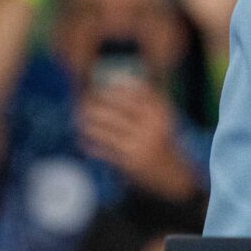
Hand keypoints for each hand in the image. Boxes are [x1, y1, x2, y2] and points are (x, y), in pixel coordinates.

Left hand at [77, 82, 197, 199]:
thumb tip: (116, 79)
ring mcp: (139, 145)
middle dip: (94, 104)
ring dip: (88, 124)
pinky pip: (103, 151)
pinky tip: (83, 142)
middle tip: (81, 102)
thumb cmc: (160, 138)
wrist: (171, 172)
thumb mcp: (161, 115)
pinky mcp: (129, 163)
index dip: (110, 89)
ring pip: (105, 130)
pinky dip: (91, 146)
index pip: (130, 92)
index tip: (96, 87)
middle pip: (114, 110)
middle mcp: (151, 126)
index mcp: (159, 111)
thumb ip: (145, 96)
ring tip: (79, 119)